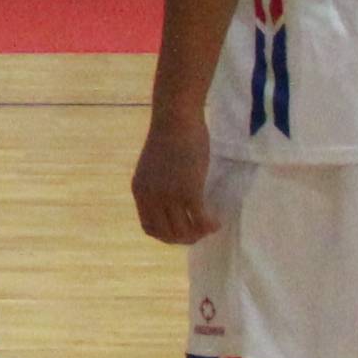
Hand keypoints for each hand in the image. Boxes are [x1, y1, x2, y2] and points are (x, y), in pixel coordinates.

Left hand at [131, 119, 222, 246]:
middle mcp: (151, 197)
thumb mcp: (155, 167)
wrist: (176, 119)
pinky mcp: (189, 192)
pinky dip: (209, 226)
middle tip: (201, 230)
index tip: (183, 230)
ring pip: (183, 232)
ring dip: (199, 234)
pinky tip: (216, 221)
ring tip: (209, 226)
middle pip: (167, 234)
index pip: (149, 228)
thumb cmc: (170, 137)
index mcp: (140, 191)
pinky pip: (200, 221)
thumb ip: (159, 185)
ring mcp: (169, 196)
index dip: (167, 235)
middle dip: (185, 238)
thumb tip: (173, 201)